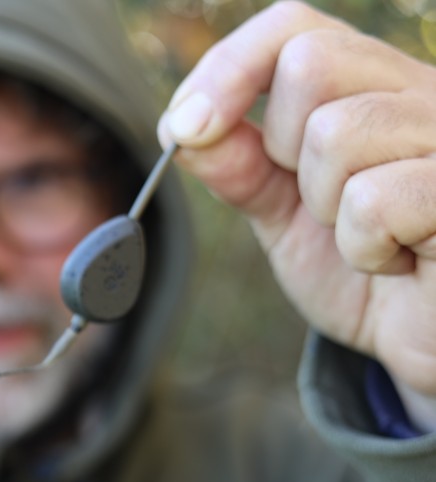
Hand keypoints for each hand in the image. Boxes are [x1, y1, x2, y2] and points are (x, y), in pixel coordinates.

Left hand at [158, 1, 435, 403]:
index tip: (185, 129)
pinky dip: (365, 249)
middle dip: (286, 150)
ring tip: (368, 238)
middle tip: (322, 203)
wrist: (421, 340)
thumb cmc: (362, 271)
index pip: (291, 27)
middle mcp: (419, 92)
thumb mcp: (282, 215)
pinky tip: (398, 263)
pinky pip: (376, 200)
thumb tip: (182, 126)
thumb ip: (238, 167)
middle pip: (310, 64)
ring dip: (328, 209)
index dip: (228, 70)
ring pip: (337, 133)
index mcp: (371, 87)